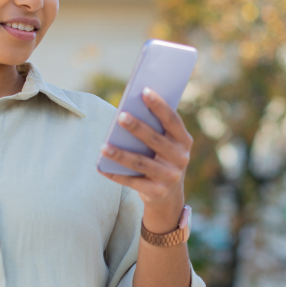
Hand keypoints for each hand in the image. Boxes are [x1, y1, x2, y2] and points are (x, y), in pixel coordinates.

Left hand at [98, 87, 192, 231]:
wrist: (169, 195)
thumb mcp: (166, 144)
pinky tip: (101, 167)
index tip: (144, 91)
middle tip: (121, 116)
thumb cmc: (162, 158)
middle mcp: (180, 159)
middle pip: (156, 141)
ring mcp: (169, 177)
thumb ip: (155, 128)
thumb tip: (128, 110)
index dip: (159, 105)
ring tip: (103, 146)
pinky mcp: (156, 192)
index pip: (172, 120)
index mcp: (184, 141)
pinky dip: (116, 174)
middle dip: (138, 128)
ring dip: (120, 154)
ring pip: (141, 163)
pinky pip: (132, 182)